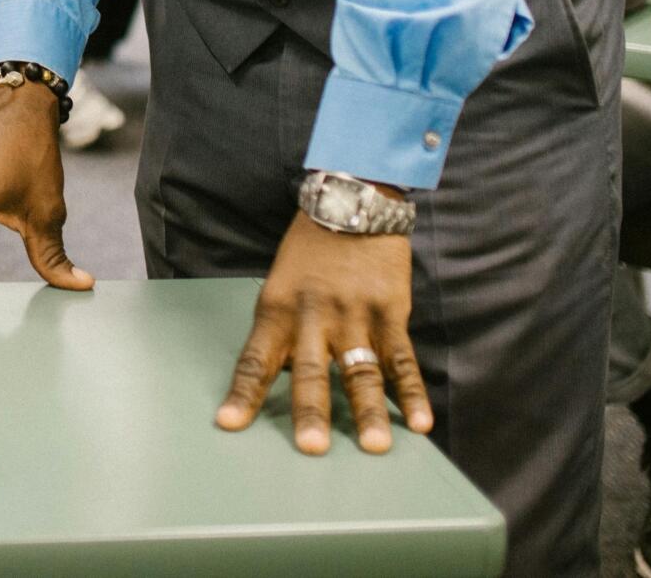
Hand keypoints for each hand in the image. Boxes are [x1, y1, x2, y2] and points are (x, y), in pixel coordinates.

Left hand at [215, 211, 432, 453]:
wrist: (351, 203)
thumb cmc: (309, 252)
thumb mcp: (281, 284)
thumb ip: (282, 330)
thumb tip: (281, 379)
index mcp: (277, 309)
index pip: (255, 359)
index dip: (243, 392)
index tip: (229, 423)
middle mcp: (314, 315)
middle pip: (312, 371)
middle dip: (311, 410)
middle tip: (311, 447)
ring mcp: (355, 315)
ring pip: (362, 371)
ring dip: (368, 411)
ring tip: (375, 446)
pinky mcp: (390, 312)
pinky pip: (402, 358)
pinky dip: (413, 392)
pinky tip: (420, 421)